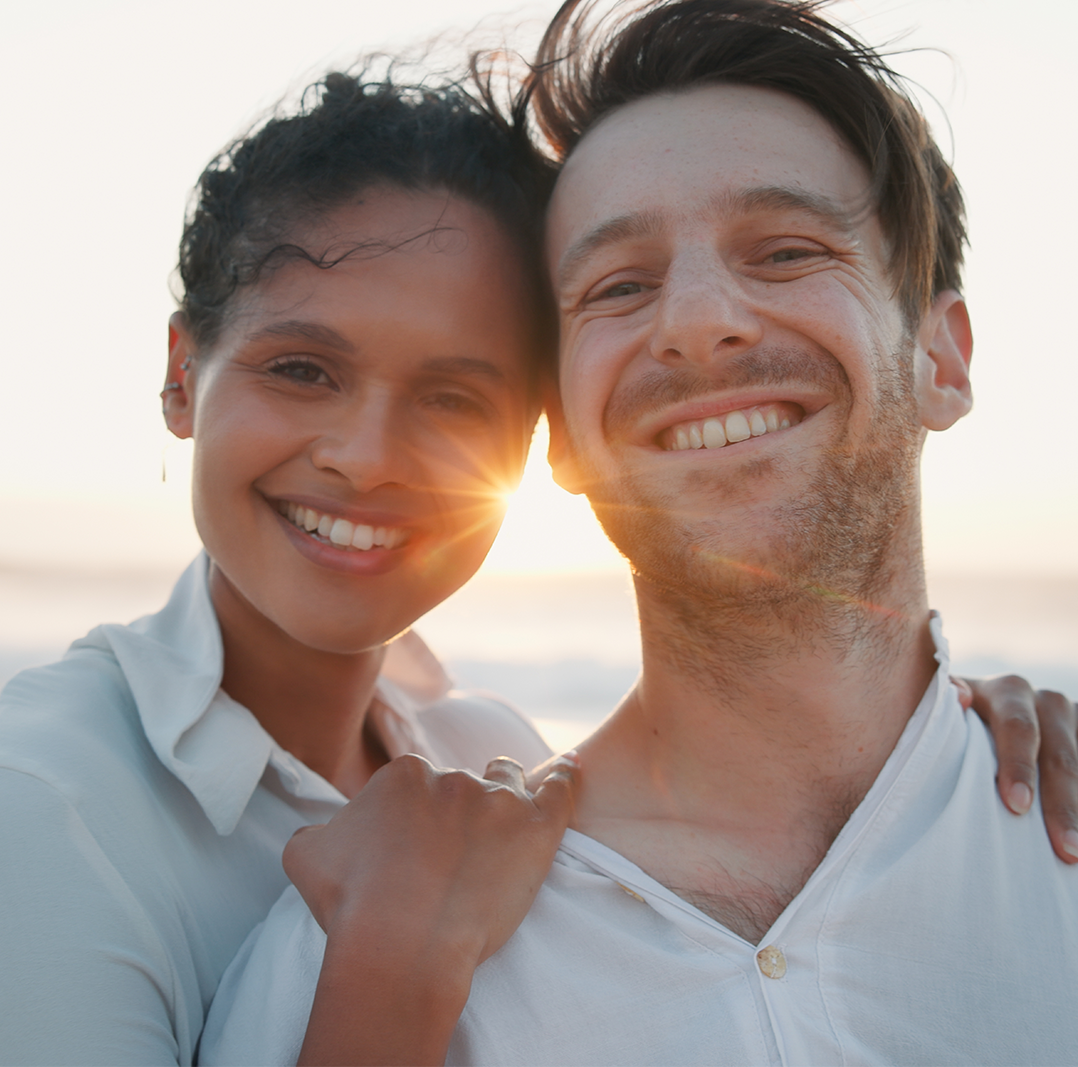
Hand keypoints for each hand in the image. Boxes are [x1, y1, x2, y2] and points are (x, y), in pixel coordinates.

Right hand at [285, 752, 577, 1066]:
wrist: (400, 943)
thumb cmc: (352, 903)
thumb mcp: (308, 853)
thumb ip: (321, 830)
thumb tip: (329, 831)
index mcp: (404, 776)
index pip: (418, 782)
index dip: (417, 815)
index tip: (415, 846)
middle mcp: (453, 778)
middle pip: (462, 782)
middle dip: (459, 808)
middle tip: (454, 850)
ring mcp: (498, 801)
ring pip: (508, 781)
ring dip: (507, 790)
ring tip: (506, 813)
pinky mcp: (536, 829)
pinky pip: (560, 790)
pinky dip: (566, 777)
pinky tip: (571, 769)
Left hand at [959, 675, 1077, 862]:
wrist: (987, 727)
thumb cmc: (956, 730)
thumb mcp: (950, 716)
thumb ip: (947, 707)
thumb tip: (961, 697)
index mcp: (1006, 692)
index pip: (1017, 726)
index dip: (1018, 764)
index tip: (1016, 805)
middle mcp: (1045, 701)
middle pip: (1058, 755)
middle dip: (1060, 803)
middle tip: (1065, 847)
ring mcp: (1072, 719)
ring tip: (1075, 853)